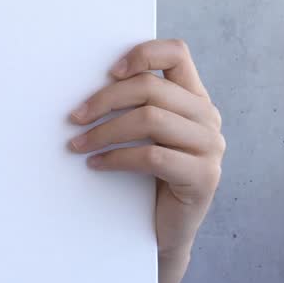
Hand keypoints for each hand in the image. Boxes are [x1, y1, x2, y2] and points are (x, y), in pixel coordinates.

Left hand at [67, 39, 224, 258]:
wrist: (166, 228)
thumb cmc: (148, 176)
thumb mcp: (144, 134)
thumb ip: (135, 105)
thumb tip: (87, 86)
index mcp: (194, 98)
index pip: (177, 53)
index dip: (142, 54)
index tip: (108, 72)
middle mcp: (207, 117)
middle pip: (151, 88)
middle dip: (104, 100)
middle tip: (74, 118)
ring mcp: (210, 147)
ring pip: (150, 119)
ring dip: (104, 131)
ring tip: (78, 144)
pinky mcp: (203, 177)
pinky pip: (152, 156)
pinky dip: (116, 158)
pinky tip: (95, 164)